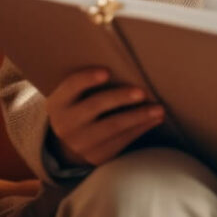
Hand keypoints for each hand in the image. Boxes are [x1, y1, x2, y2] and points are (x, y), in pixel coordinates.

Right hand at [44, 67, 163, 166]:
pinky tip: (155, 119)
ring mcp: (81, 144)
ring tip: (159, 109)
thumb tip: (122, 59)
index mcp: (58, 103)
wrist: (68, 145)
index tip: (106, 71)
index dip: (87, 79)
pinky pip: (122, 141)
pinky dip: (141, 128)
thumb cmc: (79, 106)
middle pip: (95, 106)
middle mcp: (66, 125)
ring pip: (113, 127)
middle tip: (142, 92)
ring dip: (139, 116)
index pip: (71, 86)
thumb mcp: (73, 97)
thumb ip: (88, 82)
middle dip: (120, 98)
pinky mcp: (98, 157)